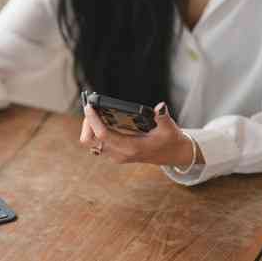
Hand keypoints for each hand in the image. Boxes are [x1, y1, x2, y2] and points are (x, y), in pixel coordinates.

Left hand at [80, 102, 203, 165]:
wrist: (174, 155)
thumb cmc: (170, 140)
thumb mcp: (169, 129)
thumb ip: (163, 117)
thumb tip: (160, 107)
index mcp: (131, 147)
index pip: (103, 134)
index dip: (93, 120)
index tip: (89, 106)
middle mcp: (120, 153)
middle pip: (89, 141)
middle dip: (87, 124)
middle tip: (92, 108)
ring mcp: (116, 155)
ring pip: (91, 143)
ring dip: (89, 128)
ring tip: (94, 112)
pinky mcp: (115, 154)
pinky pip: (96, 144)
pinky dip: (94, 132)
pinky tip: (99, 120)